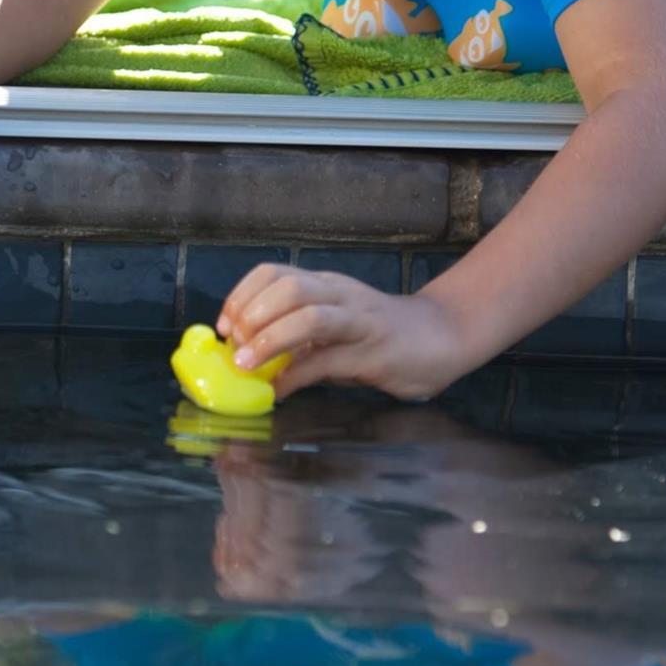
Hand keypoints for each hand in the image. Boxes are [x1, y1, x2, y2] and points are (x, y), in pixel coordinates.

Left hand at [216, 266, 472, 402]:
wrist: (442, 337)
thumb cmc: (381, 335)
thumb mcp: (335, 330)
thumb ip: (300, 342)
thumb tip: (254, 362)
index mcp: (325, 285)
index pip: (275, 273)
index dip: (242, 295)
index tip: (223, 325)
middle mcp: (339, 295)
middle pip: (288, 286)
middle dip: (253, 313)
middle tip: (234, 345)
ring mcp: (359, 321)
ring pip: (309, 316)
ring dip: (270, 339)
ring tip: (246, 365)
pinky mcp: (374, 351)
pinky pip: (328, 360)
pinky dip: (296, 377)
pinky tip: (279, 392)